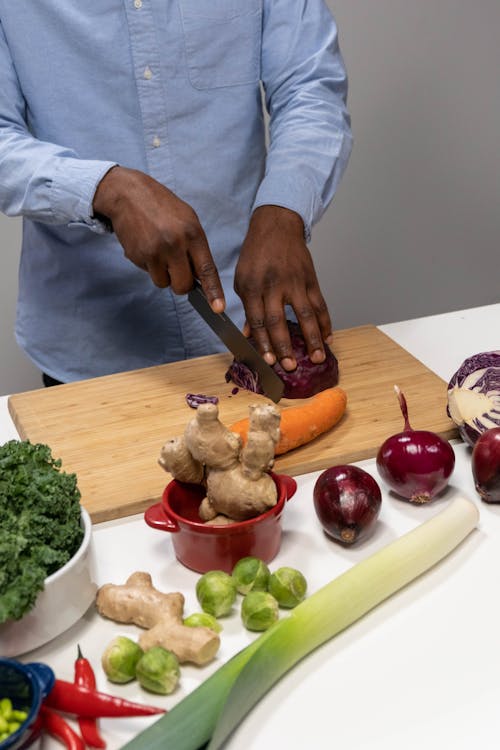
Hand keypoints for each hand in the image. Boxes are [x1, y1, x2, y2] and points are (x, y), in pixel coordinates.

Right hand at [92, 166, 224, 311]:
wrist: (128, 194)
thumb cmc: (162, 207)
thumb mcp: (188, 220)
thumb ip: (196, 248)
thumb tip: (202, 278)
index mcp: (192, 234)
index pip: (206, 269)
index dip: (213, 291)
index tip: (218, 308)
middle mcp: (174, 244)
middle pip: (183, 285)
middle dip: (182, 284)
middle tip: (177, 269)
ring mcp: (154, 252)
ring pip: (164, 283)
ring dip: (163, 275)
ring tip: (160, 252)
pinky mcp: (138, 256)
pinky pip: (149, 274)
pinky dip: (150, 266)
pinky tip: (147, 246)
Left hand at [234, 205, 332, 370]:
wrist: (276, 226)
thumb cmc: (255, 255)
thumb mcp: (242, 278)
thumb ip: (246, 307)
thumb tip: (249, 335)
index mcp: (252, 286)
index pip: (257, 320)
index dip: (263, 342)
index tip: (268, 361)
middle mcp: (274, 285)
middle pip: (278, 320)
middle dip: (284, 345)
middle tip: (290, 365)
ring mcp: (295, 282)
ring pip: (305, 314)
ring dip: (312, 338)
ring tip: (318, 358)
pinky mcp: (311, 279)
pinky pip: (320, 304)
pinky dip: (325, 322)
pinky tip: (328, 338)